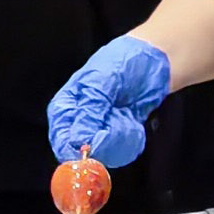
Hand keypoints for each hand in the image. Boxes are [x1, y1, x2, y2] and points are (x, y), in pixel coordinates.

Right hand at [48, 35, 174, 170]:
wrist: (154, 62)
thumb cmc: (123, 63)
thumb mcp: (102, 83)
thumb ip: (89, 112)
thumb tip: (78, 140)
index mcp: (67, 104)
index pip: (60, 135)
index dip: (71, 147)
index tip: (87, 152)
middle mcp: (80, 119)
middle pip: (80, 149)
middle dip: (98, 145)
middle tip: (112, 131)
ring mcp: (100, 128)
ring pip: (101, 152)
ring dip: (115, 142)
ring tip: (125, 120)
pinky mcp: (118, 134)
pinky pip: (119, 150)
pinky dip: (128, 142)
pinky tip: (133, 125)